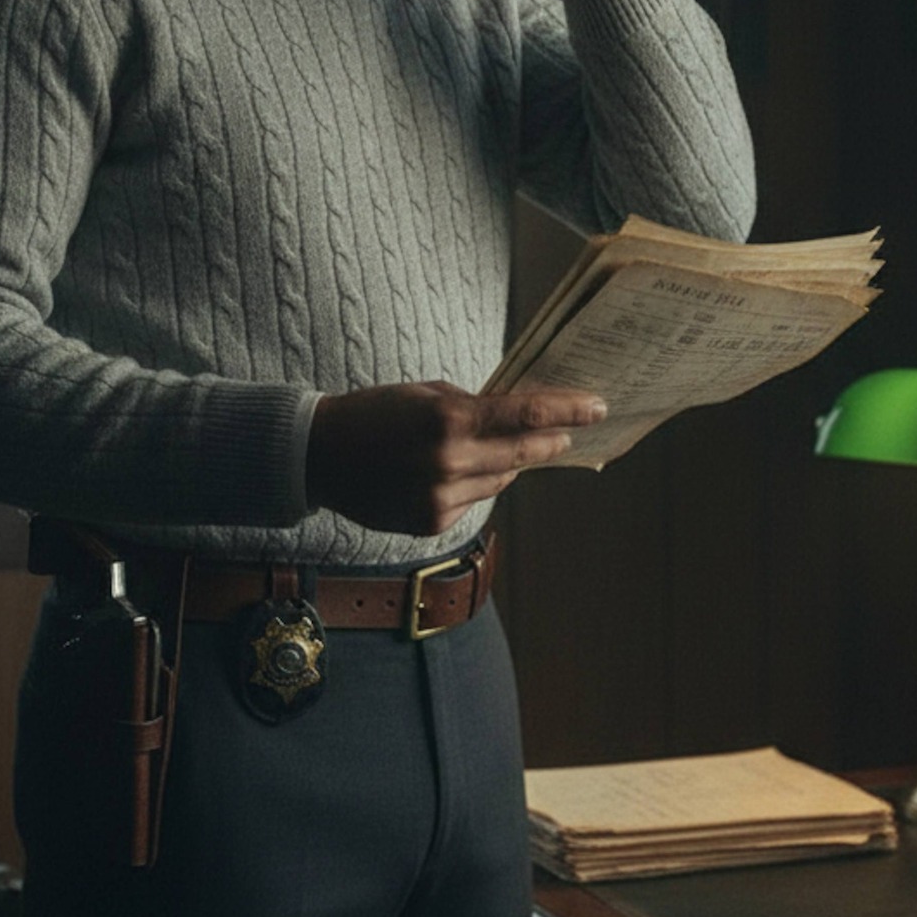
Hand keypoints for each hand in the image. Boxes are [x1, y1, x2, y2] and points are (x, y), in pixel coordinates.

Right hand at [306, 380, 607, 537]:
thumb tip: (521, 416)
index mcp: (448, 420)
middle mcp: (449, 463)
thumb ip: (474, 406)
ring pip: (500, 478)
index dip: (567, 411)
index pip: (525, 415)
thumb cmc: (374, 412)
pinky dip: (472, 482)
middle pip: (524, 453)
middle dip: (552, 441)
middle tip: (571, 432)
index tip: (597, 407)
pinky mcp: (432, 522)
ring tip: (500, 446)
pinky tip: (451, 470)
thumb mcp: (426, 393)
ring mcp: (441, 498)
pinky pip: (473, 499)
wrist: (319, 456)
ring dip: (508, 461)